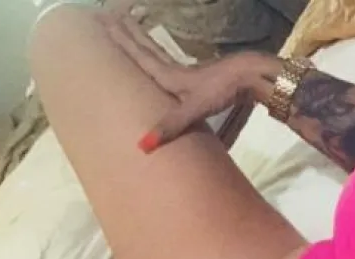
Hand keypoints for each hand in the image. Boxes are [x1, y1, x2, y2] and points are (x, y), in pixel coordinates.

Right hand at [104, 15, 260, 151]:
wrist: (251, 77)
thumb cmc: (222, 88)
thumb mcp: (194, 108)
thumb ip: (170, 126)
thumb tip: (142, 146)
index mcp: (169, 76)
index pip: (140, 55)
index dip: (122, 40)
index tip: (104, 20)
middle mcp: (176, 72)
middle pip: (147, 49)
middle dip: (128, 34)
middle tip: (110, 16)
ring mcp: (190, 75)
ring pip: (159, 54)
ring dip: (143, 42)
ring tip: (131, 30)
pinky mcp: (202, 80)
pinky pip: (173, 65)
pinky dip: (162, 59)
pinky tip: (165, 65)